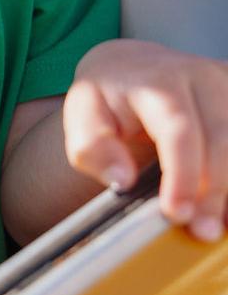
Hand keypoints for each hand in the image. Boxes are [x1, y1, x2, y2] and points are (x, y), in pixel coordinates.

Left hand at [65, 40, 227, 241]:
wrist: (129, 63)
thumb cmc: (106, 96)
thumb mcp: (82, 115)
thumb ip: (92, 147)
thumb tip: (121, 180)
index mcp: (156, 82)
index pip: (178, 130)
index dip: (182, 175)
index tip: (176, 213)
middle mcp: (198, 76)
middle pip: (219, 139)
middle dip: (212, 190)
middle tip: (201, 231)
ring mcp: (223, 83)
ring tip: (214, 224)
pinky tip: (223, 205)